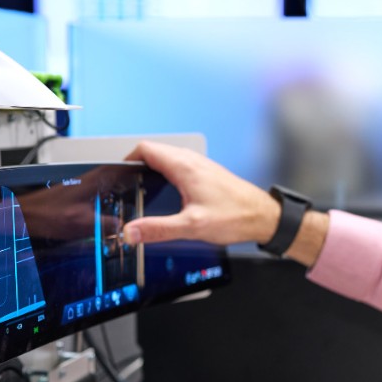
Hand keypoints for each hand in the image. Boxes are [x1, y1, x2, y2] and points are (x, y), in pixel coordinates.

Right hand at [120, 140, 279, 245]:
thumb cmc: (236, 216)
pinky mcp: (206, 175)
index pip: (145, 149)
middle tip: (125, 186)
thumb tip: (131, 232)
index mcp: (184, 166)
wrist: (264, 217)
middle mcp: (192, 161)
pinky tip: (166, 196)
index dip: (126, 159)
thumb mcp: (192, 226)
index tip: (117, 175)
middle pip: (153, 153)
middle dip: (136, 166)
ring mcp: (199, 166)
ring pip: (166, 160)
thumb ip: (158, 229)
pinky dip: (165, 176)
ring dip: (151, 171)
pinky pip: (178, 167)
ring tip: (141, 190)